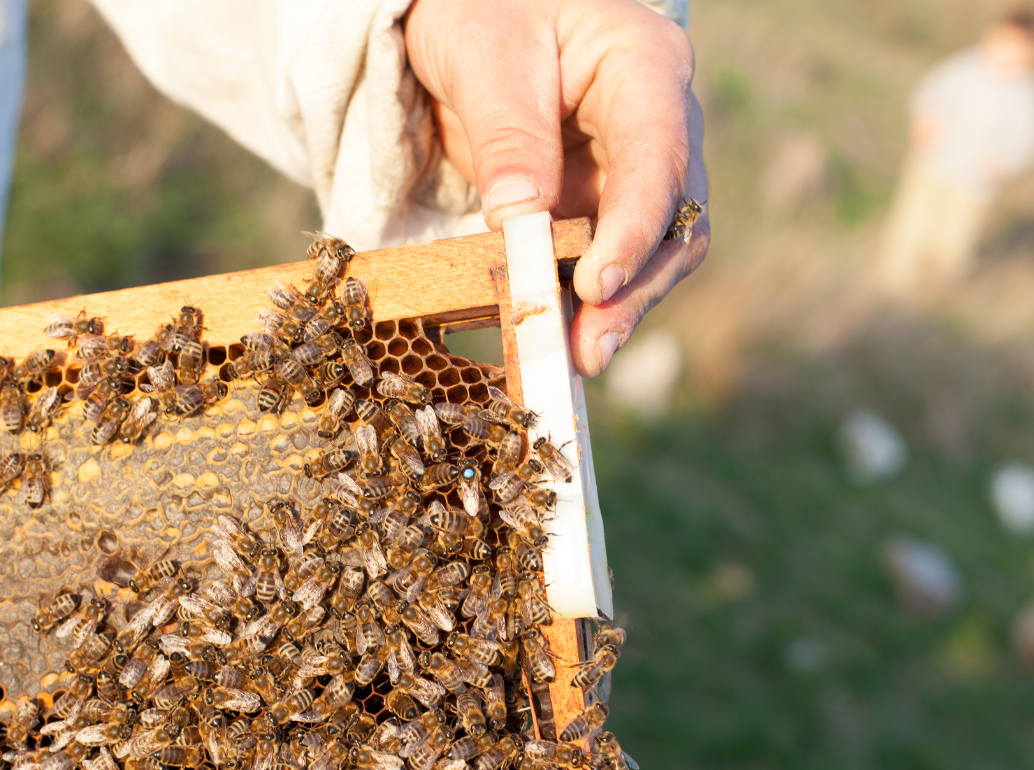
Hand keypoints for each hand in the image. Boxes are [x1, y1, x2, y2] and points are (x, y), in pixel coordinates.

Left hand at [405, 0, 709, 375]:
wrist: (473, 13)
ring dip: (616, 307)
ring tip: (575, 359)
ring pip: (651, 251)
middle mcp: (656, 121)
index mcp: (644, 64)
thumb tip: (521, 221)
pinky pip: (605, 259)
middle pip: (673, 218)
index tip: (598, 282)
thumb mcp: (483, 56)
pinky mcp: (600, 203)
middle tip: (589, 346)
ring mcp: (631, 168)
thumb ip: (508, 135)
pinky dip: (584, 301)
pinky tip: (559, 337)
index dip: (635, 227)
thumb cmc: (483, 9)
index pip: (657, 155)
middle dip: (633, 286)